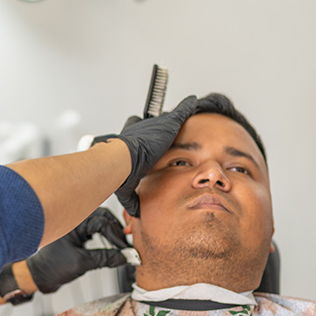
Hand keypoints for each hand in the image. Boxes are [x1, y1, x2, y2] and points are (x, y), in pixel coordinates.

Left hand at [26, 208, 129, 293]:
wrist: (38, 276)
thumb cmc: (52, 267)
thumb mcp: (82, 263)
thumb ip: (104, 258)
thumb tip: (124, 257)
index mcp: (73, 222)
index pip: (102, 222)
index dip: (116, 235)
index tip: (125, 248)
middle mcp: (74, 220)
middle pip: (103, 217)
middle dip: (116, 230)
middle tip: (125, 244)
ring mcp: (75, 226)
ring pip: (99, 222)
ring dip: (111, 232)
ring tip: (120, 245)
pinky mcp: (77, 233)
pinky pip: (94, 229)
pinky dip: (104, 235)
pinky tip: (110, 245)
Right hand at [93, 96, 196, 216]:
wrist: (124, 161)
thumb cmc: (122, 173)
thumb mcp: (127, 189)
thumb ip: (131, 199)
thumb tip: (134, 213)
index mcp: (128, 142)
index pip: (134, 135)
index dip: (139, 138)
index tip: (143, 141)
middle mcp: (139, 130)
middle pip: (149, 125)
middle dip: (154, 128)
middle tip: (160, 131)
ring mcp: (154, 125)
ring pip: (164, 119)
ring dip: (171, 118)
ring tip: (179, 114)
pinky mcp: (167, 123)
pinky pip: (180, 112)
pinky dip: (186, 106)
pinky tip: (192, 102)